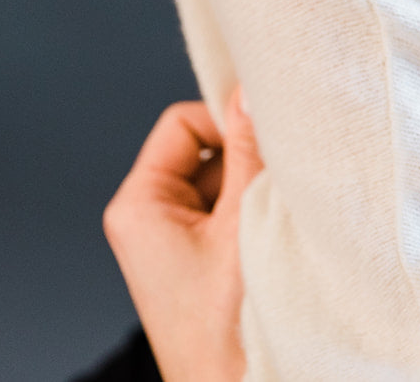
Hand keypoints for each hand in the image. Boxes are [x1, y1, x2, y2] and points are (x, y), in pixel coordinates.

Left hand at [102, 90, 261, 381]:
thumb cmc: (225, 327)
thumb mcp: (242, 224)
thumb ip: (248, 152)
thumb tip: (251, 92)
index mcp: (138, 205)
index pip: (183, 123)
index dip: (227, 122)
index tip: (268, 134)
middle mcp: (148, 220)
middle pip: (206, 152)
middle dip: (248, 161)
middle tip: (281, 179)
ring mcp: (174, 244)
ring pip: (225, 183)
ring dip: (257, 191)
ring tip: (281, 217)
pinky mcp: (199, 264)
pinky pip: (231, 214)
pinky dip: (258, 216)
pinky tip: (281, 236)